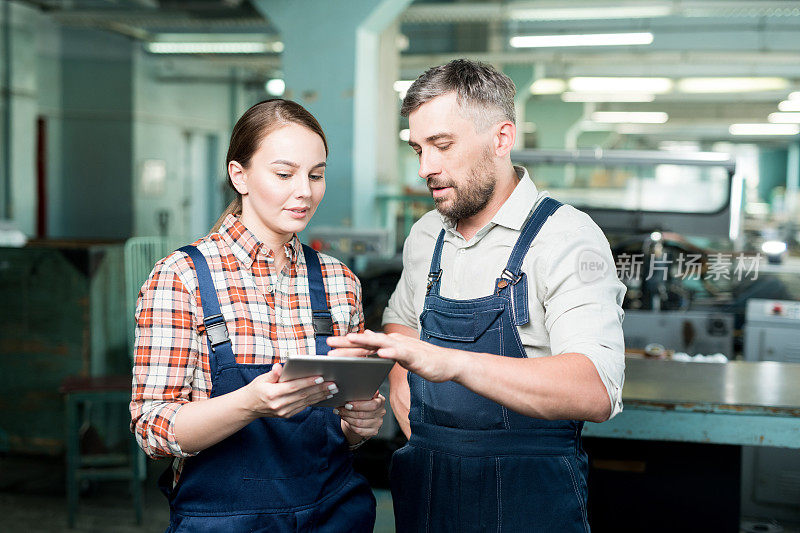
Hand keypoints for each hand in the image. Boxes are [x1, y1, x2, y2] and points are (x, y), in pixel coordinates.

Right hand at [244, 364, 337, 418]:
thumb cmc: (256, 389)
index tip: (321, 377)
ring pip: (305, 402)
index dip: (308, 382)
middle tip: (333, 383)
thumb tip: (279, 367)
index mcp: (272, 393)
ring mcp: (283, 412)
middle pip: (303, 395)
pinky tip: (323, 396)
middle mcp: (278, 405)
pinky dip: (314, 401)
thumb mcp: (261, 379)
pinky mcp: (287, 415)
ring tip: (332, 390)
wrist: (248, 407)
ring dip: (320, 396)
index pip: (294, 387)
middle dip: (320, 389)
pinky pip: (303, 407)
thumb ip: (272, 374)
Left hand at [328, 330, 465, 382]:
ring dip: (365, 341)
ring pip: (381, 343)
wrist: (446, 364)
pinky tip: (381, 354)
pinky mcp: (414, 355)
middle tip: (329, 343)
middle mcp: (393, 342)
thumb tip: (369, 346)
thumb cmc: (423, 361)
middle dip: (347, 342)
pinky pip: (401, 353)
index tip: (329, 347)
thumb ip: (384, 352)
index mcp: (388, 344)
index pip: (363, 344)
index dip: (346, 345)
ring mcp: (404, 347)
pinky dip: (390, 352)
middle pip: (367, 341)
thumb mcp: (399, 357)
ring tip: (350, 340)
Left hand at [336, 392, 385, 443]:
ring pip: (359, 423)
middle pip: (363, 414)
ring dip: (347, 418)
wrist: (364, 416)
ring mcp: (378, 423)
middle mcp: (381, 412)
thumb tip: (357, 387)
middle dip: (348, 412)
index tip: (347, 404)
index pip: (372, 404)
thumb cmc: (363, 404)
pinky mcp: (374, 431)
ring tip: (341, 413)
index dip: (358, 405)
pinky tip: (346, 420)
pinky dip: (350, 425)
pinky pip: (359, 430)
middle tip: (339, 409)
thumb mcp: (363, 396)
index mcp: (380, 401)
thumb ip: (362, 393)